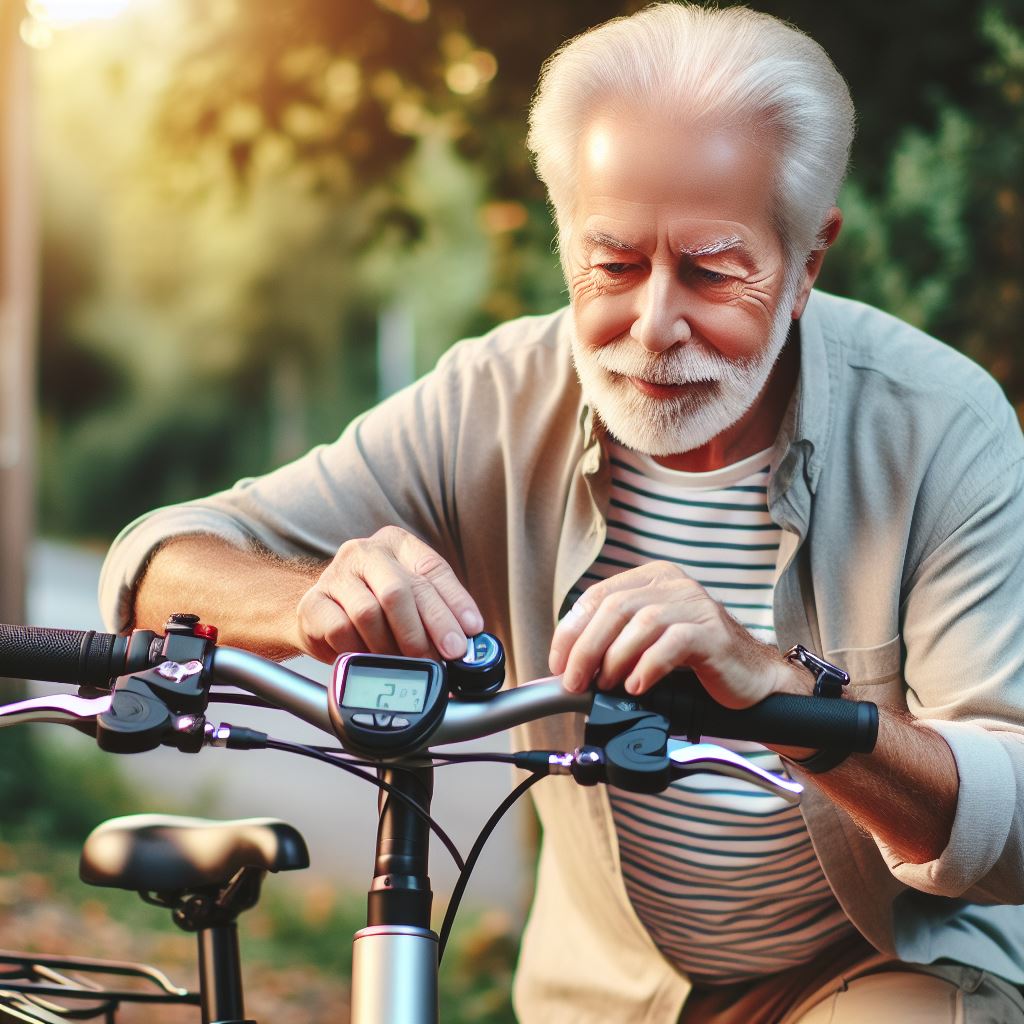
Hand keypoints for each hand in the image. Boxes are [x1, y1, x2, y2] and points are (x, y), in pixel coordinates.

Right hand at [296, 526, 482, 661]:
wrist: (321, 614)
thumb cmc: (376, 606)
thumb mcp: (411, 600)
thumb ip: (438, 612)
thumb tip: (468, 640)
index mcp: (397, 544)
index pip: (432, 570)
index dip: (455, 603)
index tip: (470, 633)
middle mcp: (365, 551)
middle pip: (399, 590)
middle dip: (423, 630)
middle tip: (438, 659)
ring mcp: (335, 575)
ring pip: (369, 613)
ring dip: (391, 646)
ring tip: (404, 663)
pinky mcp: (313, 602)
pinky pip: (341, 631)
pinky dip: (361, 651)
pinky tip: (370, 658)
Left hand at [548, 561, 799, 707]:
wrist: (751, 680)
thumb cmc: (694, 664)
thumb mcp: (646, 644)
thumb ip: (612, 644)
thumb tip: (565, 668)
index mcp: (651, 579)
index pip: (597, 596)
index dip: (571, 631)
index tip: (558, 664)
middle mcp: (673, 584)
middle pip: (614, 608)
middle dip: (586, 649)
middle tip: (575, 682)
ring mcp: (696, 605)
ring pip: (640, 623)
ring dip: (614, 659)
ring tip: (608, 686)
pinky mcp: (712, 632)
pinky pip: (671, 644)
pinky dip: (647, 667)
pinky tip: (638, 685)